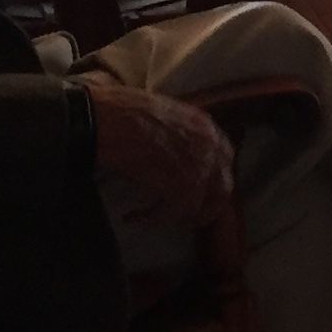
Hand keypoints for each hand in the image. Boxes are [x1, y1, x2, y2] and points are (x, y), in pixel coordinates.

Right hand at [80, 79, 234, 224]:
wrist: (107, 118)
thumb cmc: (123, 111)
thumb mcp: (162, 114)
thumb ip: (179, 132)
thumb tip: (174, 154)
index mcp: (205, 125)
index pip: (224, 159)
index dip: (212, 178)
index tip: (198, 190)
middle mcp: (209, 146)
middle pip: (221, 188)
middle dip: (204, 206)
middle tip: (182, 218)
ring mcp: (199, 166)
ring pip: (199, 205)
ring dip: (176, 217)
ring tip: (153, 219)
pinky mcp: (181, 186)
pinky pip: (173, 213)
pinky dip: (152, 219)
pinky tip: (133, 217)